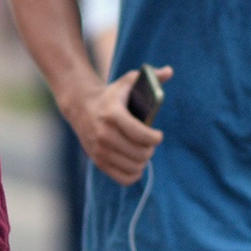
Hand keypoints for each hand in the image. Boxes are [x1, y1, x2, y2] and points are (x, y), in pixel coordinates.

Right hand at [66, 66, 171, 185]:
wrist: (81, 107)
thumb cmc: (111, 95)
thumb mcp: (127, 81)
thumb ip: (150, 76)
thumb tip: (169, 71)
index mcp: (113, 114)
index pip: (141, 134)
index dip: (155, 138)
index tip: (157, 135)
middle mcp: (104, 134)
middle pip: (140, 153)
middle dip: (150, 149)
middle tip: (150, 144)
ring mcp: (100, 149)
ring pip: (133, 166)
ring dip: (143, 161)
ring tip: (143, 152)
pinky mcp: (98, 161)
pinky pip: (123, 178)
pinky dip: (134, 174)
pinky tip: (136, 164)